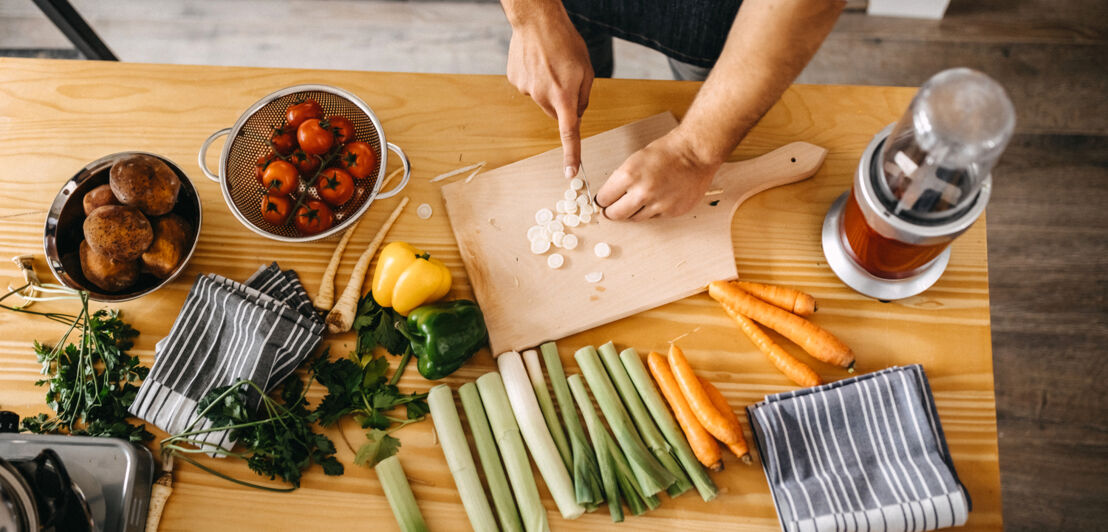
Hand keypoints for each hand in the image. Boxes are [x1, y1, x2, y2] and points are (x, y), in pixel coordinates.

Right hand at [505, 11, 592, 176]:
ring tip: (550, 64)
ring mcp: (526, 90)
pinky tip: (537, 61)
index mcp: (565, 96)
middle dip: (563, 103)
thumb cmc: (565, 41)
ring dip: (548, 88)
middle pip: (556, 113)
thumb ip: (584, 96)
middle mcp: (543, 97)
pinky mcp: (515, 81)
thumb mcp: (586, 69)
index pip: (569, 134)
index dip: (571, 155)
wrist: (536, 21)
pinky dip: (535, 78)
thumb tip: (577, 115)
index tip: (570, 173)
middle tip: (566, 78)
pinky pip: (529, 87)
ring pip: (542, 100)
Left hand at [596, 130, 721, 220]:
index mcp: (629, 175)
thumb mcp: (635, 159)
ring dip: (632, 211)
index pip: (604, 199)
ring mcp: (658, 205)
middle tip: (612, 209)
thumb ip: (621, 179)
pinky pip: (653, 217)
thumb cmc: (667, 152)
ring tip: (639, 199)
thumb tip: (609, 195)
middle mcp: (642, 192)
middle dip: (612, 212)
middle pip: (616, 214)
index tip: (603, 200)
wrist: (696, 153)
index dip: (602, 200)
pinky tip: (657, 198)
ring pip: (634, 218)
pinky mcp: (671, 212)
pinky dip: (652, 210)